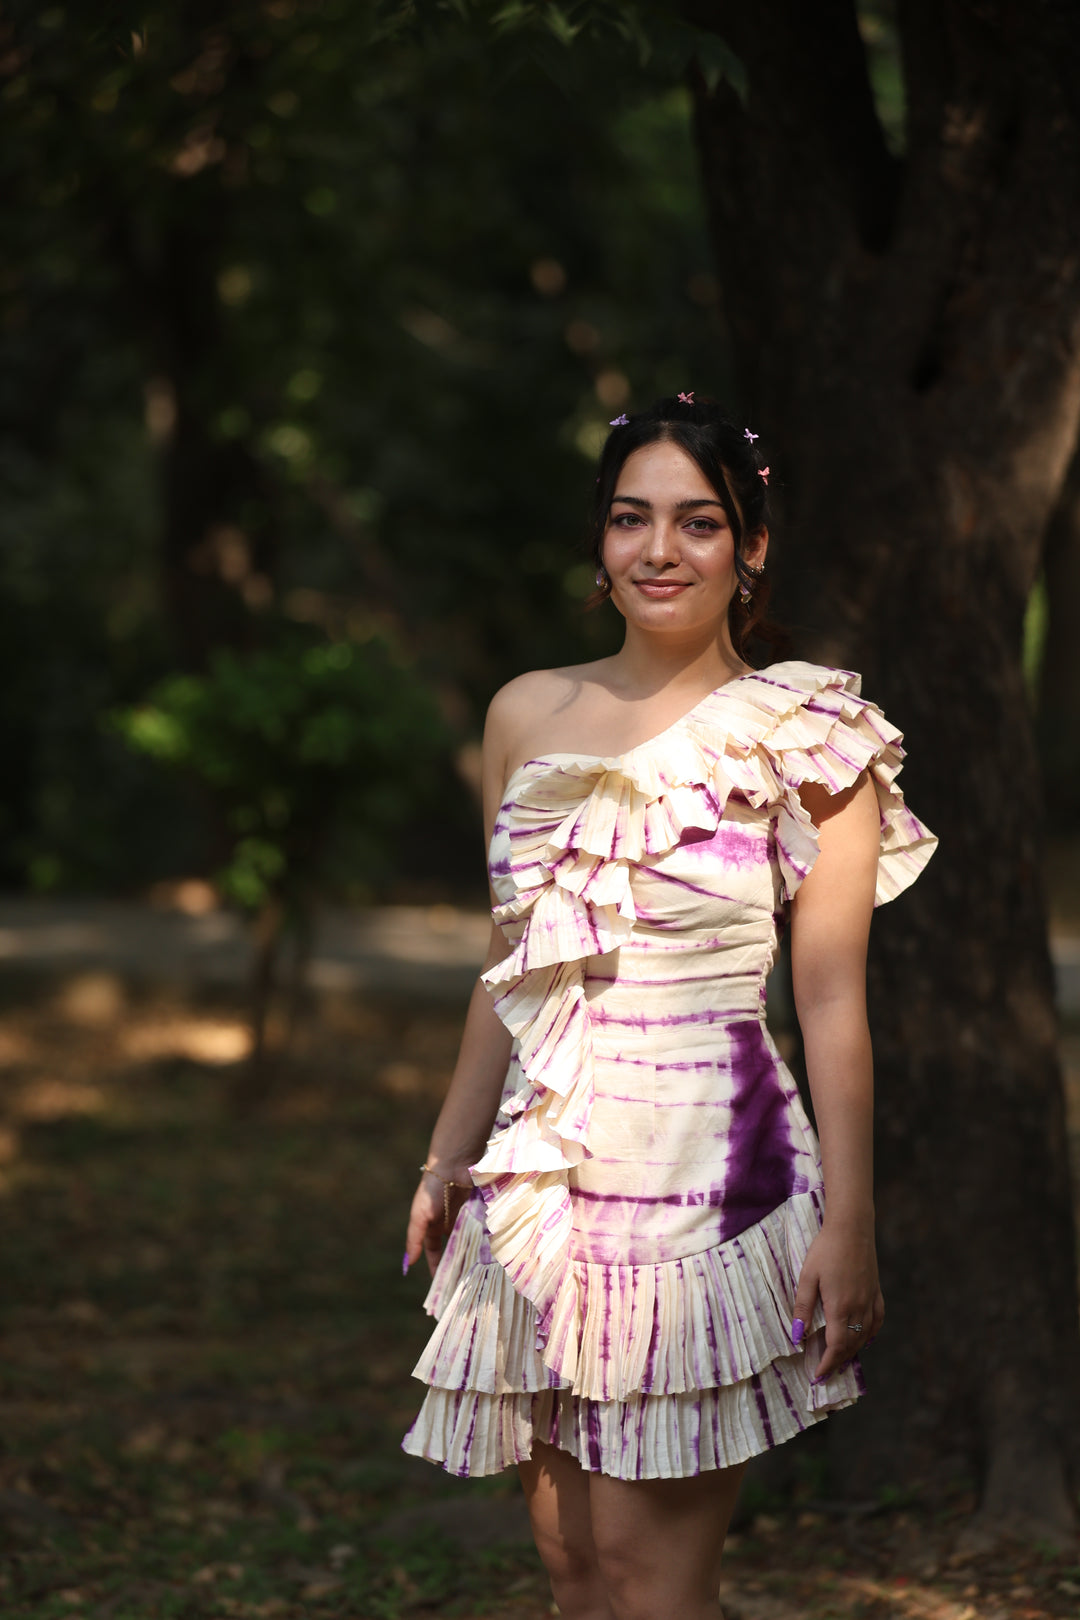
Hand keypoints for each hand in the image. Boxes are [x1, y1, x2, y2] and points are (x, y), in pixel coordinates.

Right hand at [404, 1165, 473, 1277]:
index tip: (440, 1284)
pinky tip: (489, 1257)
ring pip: (469, 1242)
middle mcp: (449, 1223)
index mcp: (433, 1225)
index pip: (433, 1251)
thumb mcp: (419, 1215)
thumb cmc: (432, 1189)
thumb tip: (408, 1263)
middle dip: (456, 1265)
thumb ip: (414, 1238)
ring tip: (477, 1276)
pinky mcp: (479, 1212)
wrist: (454, 1164)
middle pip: (453, 1249)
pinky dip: (484, 1242)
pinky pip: (482, 1231)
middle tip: (463, 1285)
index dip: (435, 1266)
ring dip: (472, 1256)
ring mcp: (465, 1218)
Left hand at [792, 1218, 883, 1381]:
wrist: (852, 1228)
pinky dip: (871, 1334)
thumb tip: (797, 1336)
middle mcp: (859, 1308)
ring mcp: (870, 1300)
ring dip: (853, 1350)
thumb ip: (802, 1307)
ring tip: (840, 1360)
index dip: (827, 1364)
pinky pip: (877, 1320)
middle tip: (825, 1372)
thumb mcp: (807, 1277)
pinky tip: (866, 1338)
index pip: (835, 1346)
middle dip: (837, 1361)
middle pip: (851, 1345)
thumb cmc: (825, 1250)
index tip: (817, 1376)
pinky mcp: (876, 1290)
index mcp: (840, 1308)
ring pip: (865, 1335)